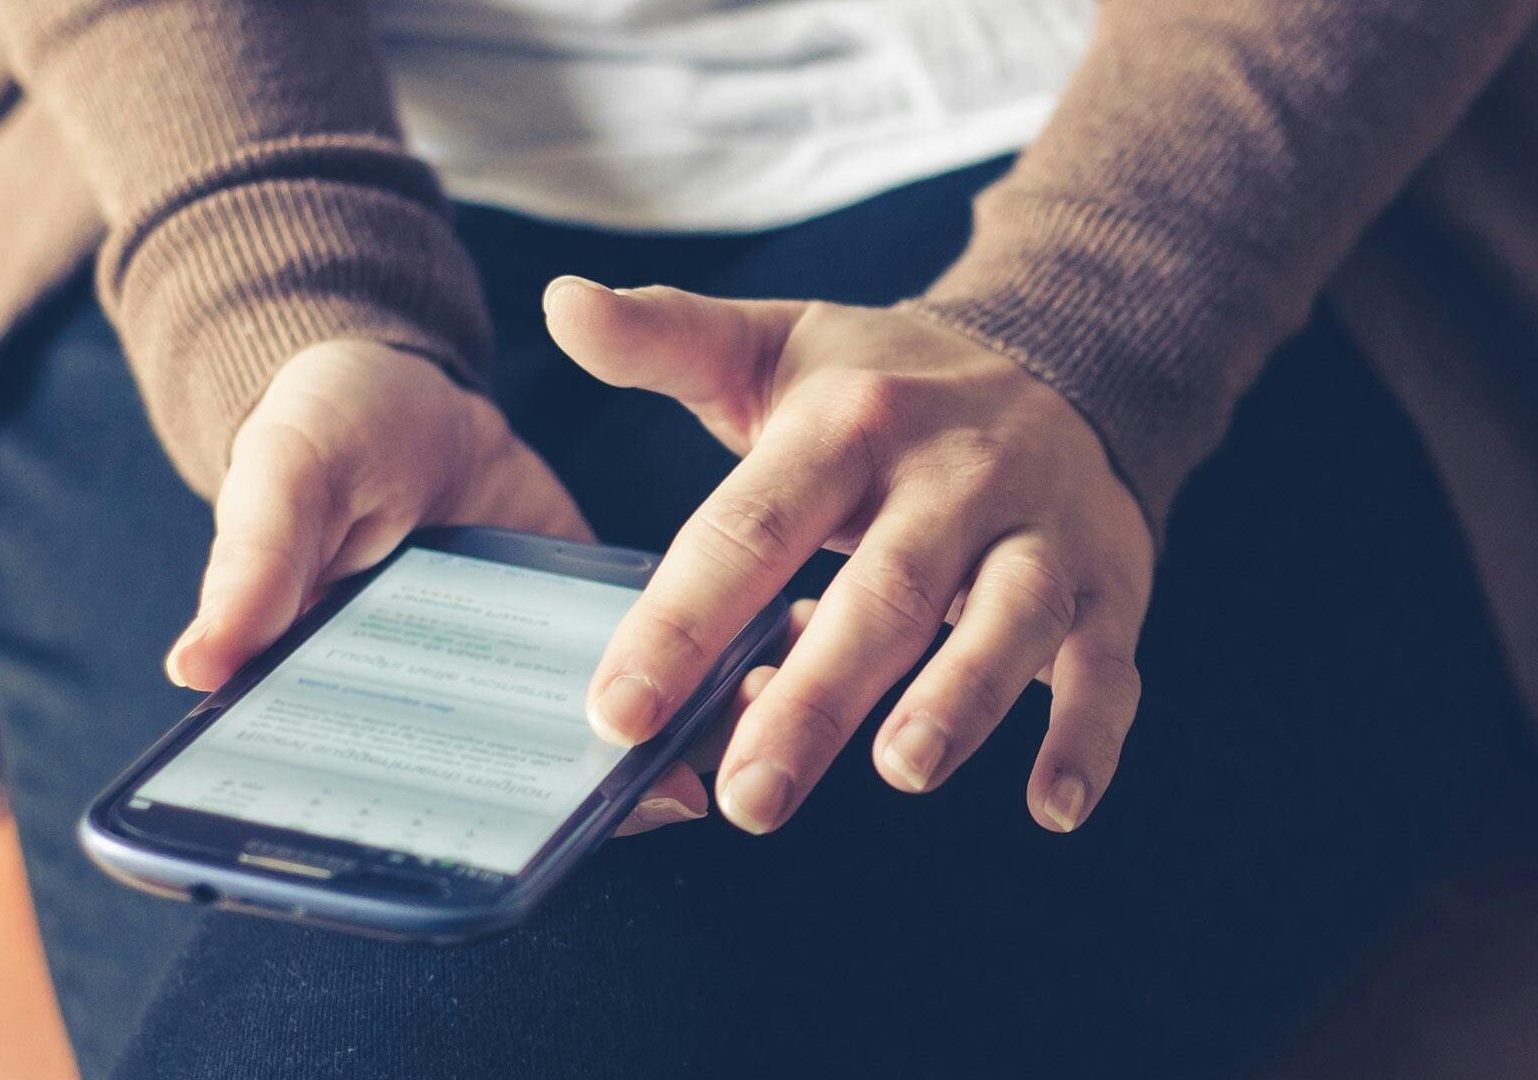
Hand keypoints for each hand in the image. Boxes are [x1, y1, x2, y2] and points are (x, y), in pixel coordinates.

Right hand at [159, 340, 709, 834]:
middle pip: (508, 790)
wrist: (410, 383)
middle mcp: (442, 707)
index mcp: (348, 695)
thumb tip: (196, 665)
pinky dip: (698, 683)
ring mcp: (524, 671)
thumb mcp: (284, 475)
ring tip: (729, 752)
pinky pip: (648, 671)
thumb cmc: (319, 431)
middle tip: (660, 798)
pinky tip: (759, 674)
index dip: (445, 835)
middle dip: (583, 808)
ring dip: (657, 755)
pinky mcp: (588, 622)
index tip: (511, 852)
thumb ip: (255, 562)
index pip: (390, 791)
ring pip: (588, 744)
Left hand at [544, 278, 1153, 834]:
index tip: (618, 712)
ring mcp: (1038, 531)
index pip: (751, 527)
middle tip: (748, 795)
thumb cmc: (884, 382)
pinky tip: (1052, 806)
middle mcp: (949, 475)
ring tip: (901, 771)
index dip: (681, 621)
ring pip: (1007, 619)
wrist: (1062, 354)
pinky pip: (1106, 666)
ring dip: (960, 698)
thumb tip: (560, 301)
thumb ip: (664, 338)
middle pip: (880, 590)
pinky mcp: (1108, 584)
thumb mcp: (772, 347)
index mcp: (848, 424)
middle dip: (814, 698)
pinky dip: (1087, 736)